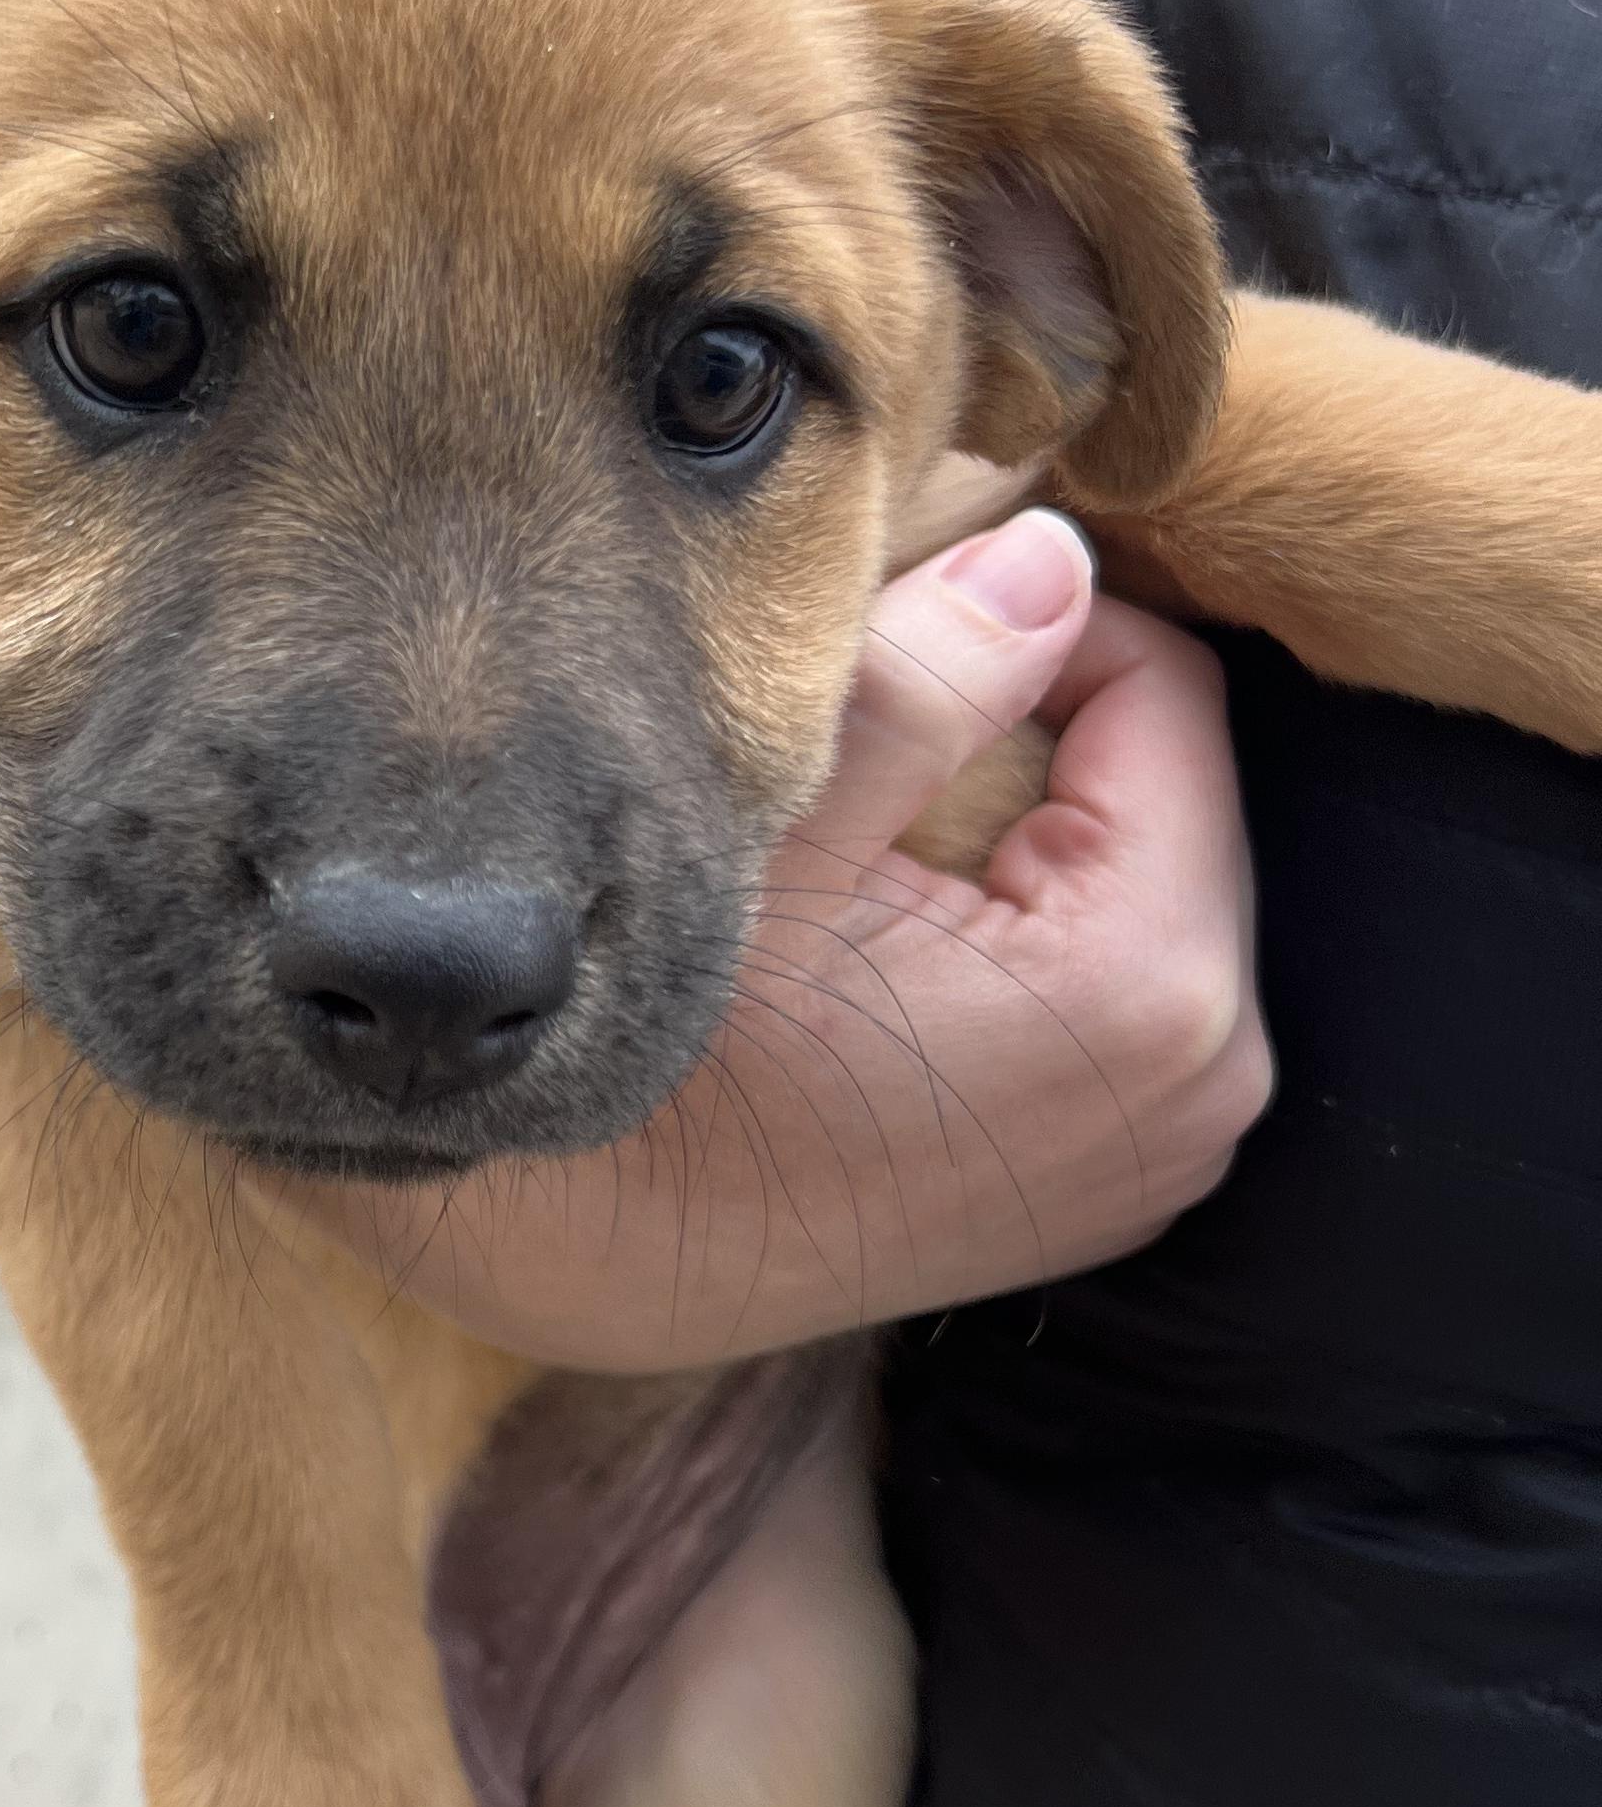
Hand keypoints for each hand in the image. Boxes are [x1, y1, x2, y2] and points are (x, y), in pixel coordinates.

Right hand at [287, 512, 1271, 1370]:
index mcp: (1152, 979)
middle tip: (885, 745)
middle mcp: (1206, 1079)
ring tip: (885, 848)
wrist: (600, 1255)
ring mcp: (1170, 1146)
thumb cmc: (675, 1053)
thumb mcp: (786, 829)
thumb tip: (1051, 552)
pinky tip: (909, 944)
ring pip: (1144, 881)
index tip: (911, 635)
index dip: (1035, 627)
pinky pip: (1125, 987)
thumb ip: (936, 676)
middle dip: (1046, 737)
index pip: (1163, 694)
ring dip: (1038, 834)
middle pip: (1167, 791)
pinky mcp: (1121, 1179)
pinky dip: (1040, 934)